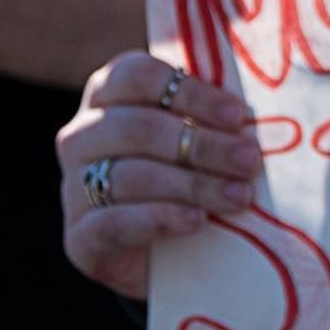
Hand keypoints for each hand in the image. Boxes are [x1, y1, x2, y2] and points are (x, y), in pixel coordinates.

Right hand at [56, 51, 260, 299]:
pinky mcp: (79, 239)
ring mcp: (74, 188)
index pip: (137, 76)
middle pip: (138, 127)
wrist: (172, 253)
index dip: (191, 93)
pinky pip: (113, 222)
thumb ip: (218, 113)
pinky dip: (160, 218)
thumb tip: (256, 108)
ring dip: (193, 184)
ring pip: (130, 176)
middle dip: (203, 145)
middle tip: (250, 161)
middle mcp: (83, 136)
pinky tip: (195, 221)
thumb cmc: (195, 174)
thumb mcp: (206, 135)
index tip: (239, 116)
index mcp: (110, 95)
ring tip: (240, 196)